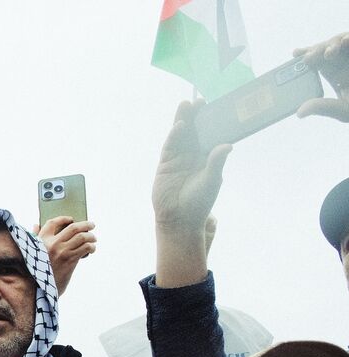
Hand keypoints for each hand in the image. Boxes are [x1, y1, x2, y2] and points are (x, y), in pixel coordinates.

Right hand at [36, 217, 96, 295]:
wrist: (40, 289)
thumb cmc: (37, 271)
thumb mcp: (33, 253)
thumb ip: (35, 238)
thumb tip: (35, 225)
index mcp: (41, 240)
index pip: (52, 223)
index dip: (63, 218)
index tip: (71, 219)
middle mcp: (51, 243)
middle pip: (73, 227)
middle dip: (85, 224)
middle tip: (92, 225)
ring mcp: (61, 251)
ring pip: (82, 236)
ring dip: (91, 236)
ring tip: (93, 239)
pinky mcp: (70, 260)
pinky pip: (85, 247)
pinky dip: (91, 247)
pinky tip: (91, 249)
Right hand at [152, 99, 232, 232]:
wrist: (179, 219)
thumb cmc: (199, 202)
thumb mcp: (211, 181)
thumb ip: (216, 162)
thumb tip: (227, 145)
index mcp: (207, 157)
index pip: (209, 134)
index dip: (211, 121)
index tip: (215, 106)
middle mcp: (192, 154)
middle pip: (194, 131)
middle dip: (195, 116)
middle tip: (198, 101)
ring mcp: (178, 158)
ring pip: (180, 135)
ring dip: (182, 120)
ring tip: (185, 105)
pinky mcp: (165, 164)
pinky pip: (170, 146)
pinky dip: (173, 136)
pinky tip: (179, 126)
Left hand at [296, 32, 348, 122]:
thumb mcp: (343, 110)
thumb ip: (324, 108)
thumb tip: (299, 112)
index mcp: (335, 73)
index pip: (318, 60)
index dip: (307, 53)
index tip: (296, 53)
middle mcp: (344, 61)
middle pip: (327, 48)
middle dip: (317, 49)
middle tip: (309, 57)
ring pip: (342, 41)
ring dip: (333, 43)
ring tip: (328, 53)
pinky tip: (345, 41)